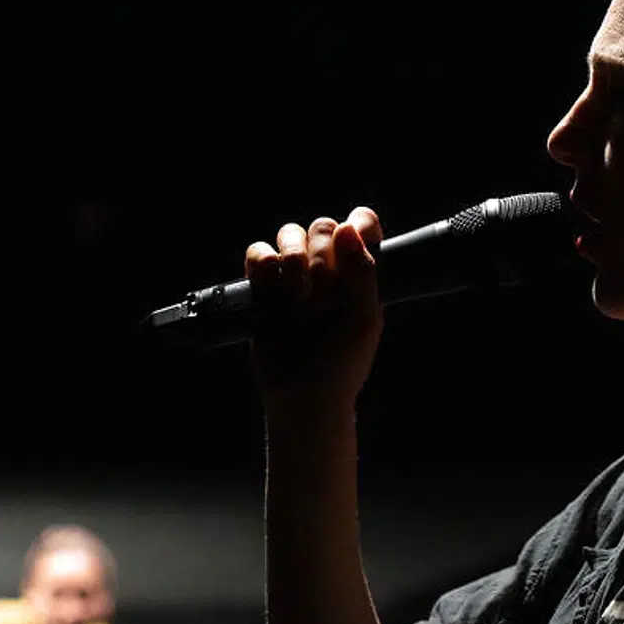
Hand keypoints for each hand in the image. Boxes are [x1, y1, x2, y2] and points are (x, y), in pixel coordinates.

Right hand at [245, 207, 382, 405]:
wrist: (303, 398)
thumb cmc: (341, 365)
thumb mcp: (365, 321)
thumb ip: (363, 274)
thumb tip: (347, 227)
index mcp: (359, 274)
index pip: (362, 226)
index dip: (360, 224)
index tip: (356, 237)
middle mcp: (328, 269)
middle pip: (323, 227)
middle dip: (323, 256)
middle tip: (325, 298)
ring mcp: (293, 276)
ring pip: (290, 233)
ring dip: (294, 258)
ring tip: (299, 297)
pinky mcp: (263, 287)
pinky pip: (258, 253)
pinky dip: (264, 263)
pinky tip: (274, 288)